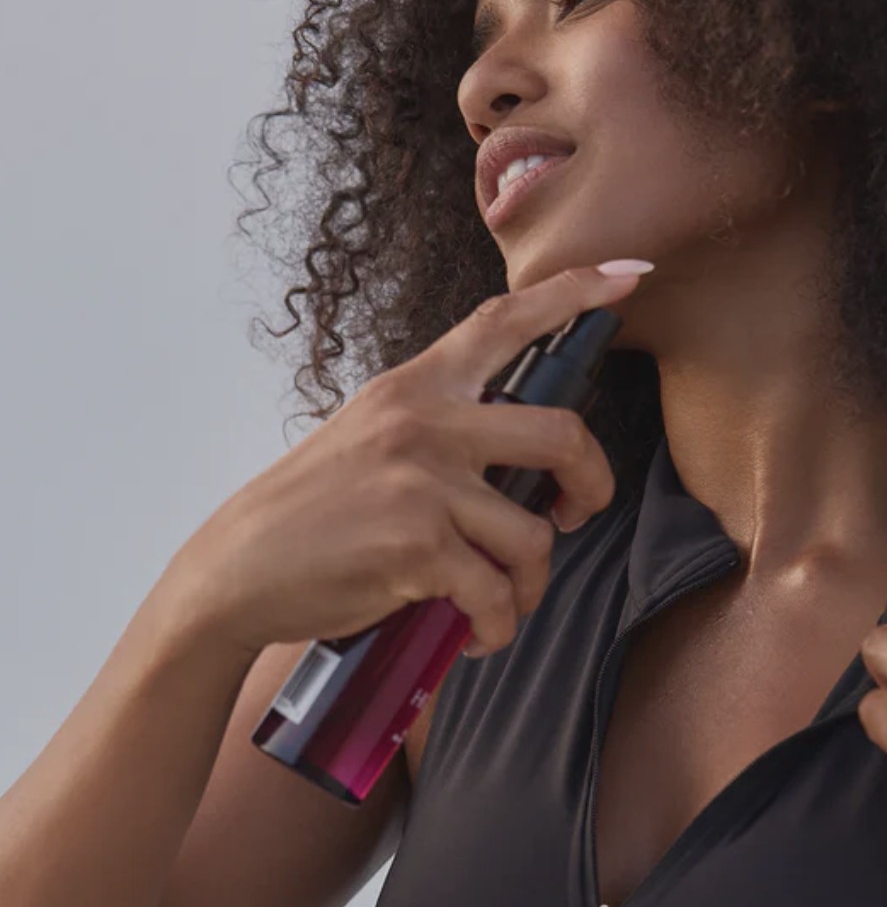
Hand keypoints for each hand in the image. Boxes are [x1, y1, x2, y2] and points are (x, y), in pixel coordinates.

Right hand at [156, 262, 646, 663]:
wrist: (234, 570)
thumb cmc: (314, 510)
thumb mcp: (373, 435)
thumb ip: (441, 423)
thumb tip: (522, 446)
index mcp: (416, 386)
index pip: (506, 320)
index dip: (575, 291)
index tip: (632, 274)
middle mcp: (425, 421)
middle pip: (562, 435)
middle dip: (592, 485)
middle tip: (575, 515)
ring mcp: (422, 481)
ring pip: (532, 535)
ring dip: (529, 584)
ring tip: (502, 600)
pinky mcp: (416, 544)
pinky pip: (496, 592)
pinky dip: (497, 624)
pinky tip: (477, 631)